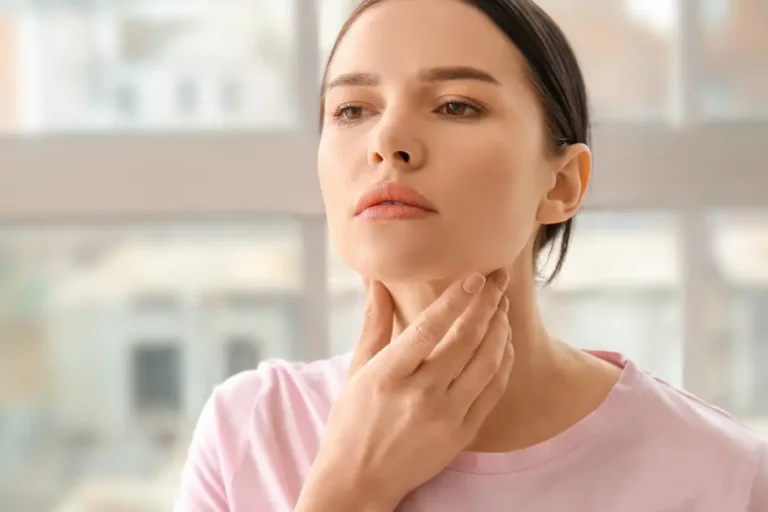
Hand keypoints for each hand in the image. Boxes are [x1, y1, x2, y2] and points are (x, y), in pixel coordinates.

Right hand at [300, 270, 512, 510]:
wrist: (359, 480)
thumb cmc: (352, 421)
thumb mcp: (356, 369)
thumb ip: (373, 323)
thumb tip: (377, 280)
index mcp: (388, 374)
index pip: (430, 327)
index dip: (457, 299)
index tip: (476, 276)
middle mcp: (419, 395)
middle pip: (466, 340)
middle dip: (488, 305)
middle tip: (498, 281)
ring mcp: (445, 417)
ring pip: (487, 363)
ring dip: (500, 330)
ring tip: (501, 308)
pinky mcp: (462, 434)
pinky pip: (493, 390)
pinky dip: (503, 362)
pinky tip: (502, 343)